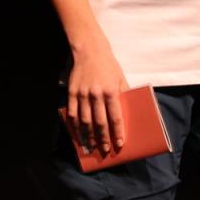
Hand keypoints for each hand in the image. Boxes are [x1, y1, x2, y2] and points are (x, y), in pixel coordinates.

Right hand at [67, 38, 127, 155]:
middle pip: (100, 122)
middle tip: (105, 149)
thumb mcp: (121, 78)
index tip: (119, 143)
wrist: (89, 51)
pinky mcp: (72, 92)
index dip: (117, 132)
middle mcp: (96, 94)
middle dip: (103, 138)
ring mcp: (82, 94)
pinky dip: (75, 125)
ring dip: (89, 135)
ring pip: (85, 120)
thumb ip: (124, 95)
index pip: (115, 117)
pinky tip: (78, 133)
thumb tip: (127, 112)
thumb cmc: (108, 65)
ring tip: (92, 145)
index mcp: (110, 91)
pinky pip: (72, 112)